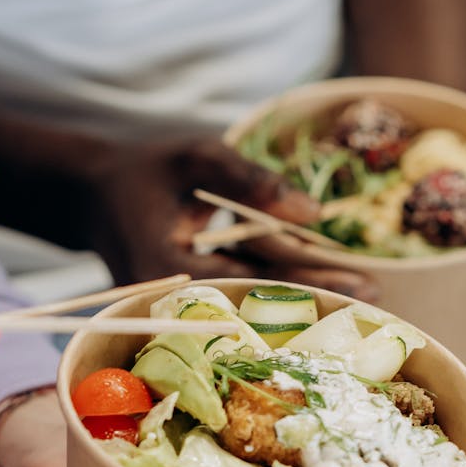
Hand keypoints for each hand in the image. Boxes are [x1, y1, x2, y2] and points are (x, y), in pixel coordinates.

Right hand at [90, 138, 379, 300]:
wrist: (91, 196)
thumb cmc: (142, 169)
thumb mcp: (195, 157)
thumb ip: (251, 180)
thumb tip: (314, 211)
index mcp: (165, 265)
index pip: (251, 280)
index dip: (308, 281)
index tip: (359, 280)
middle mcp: (170, 300)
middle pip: (257, 303)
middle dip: (316, 296)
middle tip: (375, 296)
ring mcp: (176, 309)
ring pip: (253, 305)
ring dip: (303, 297)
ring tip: (359, 293)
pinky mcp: (184, 306)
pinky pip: (238, 298)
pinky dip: (277, 289)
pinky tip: (319, 285)